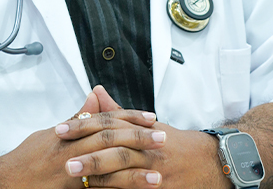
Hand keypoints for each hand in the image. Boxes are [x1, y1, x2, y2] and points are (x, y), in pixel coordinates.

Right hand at [0, 90, 158, 188]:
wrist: (5, 184)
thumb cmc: (27, 159)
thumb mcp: (51, 134)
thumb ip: (77, 118)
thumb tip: (95, 97)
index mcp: (69, 135)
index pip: (105, 121)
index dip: (129, 118)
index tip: (151, 118)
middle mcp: (72, 154)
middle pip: (111, 142)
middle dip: (139, 140)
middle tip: (163, 139)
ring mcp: (72, 179)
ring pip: (108, 174)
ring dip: (135, 175)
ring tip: (158, 176)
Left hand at [60, 119, 230, 188]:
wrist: (212, 164)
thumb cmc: (175, 143)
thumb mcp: (148, 124)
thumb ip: (118, 112)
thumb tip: (95, 92)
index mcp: (141, 130)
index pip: (108, 125)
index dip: (82, 127)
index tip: (59, 130)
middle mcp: (149, 150)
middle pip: (116, 152)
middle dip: (90, 158)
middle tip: (64, 162)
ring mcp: (156, 173)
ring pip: (125, 177)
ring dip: (100, 180)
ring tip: (77, 182)